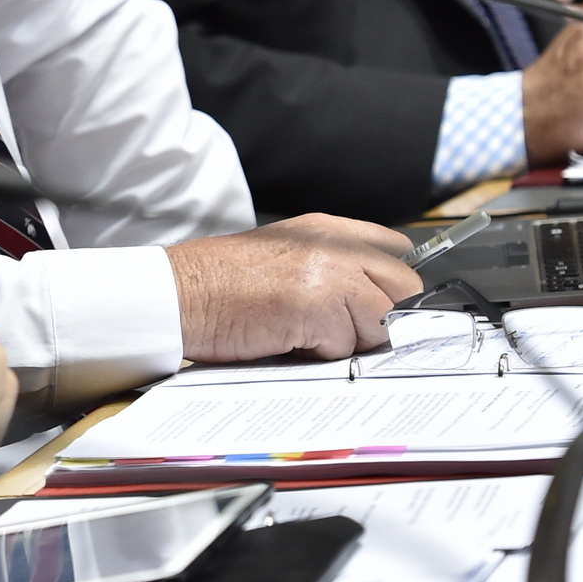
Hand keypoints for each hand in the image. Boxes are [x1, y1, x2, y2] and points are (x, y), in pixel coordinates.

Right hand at [166, 215, 419, 362]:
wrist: (180, 294)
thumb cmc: (222, 283)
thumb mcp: (286, 255)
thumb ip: (331, 266)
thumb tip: (374, 302)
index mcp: (327, 229)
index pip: (396, 250)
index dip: (392, 286)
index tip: (382, 306)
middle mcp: (334, 245)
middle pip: (402, 287)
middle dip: (379, 316)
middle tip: (339, 328)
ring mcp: (328, 274)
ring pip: (378, 323)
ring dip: (348, 339)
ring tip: (303, 331)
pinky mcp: (316, 307)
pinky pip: (345, 346)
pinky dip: (321, 352)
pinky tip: (289, 338)